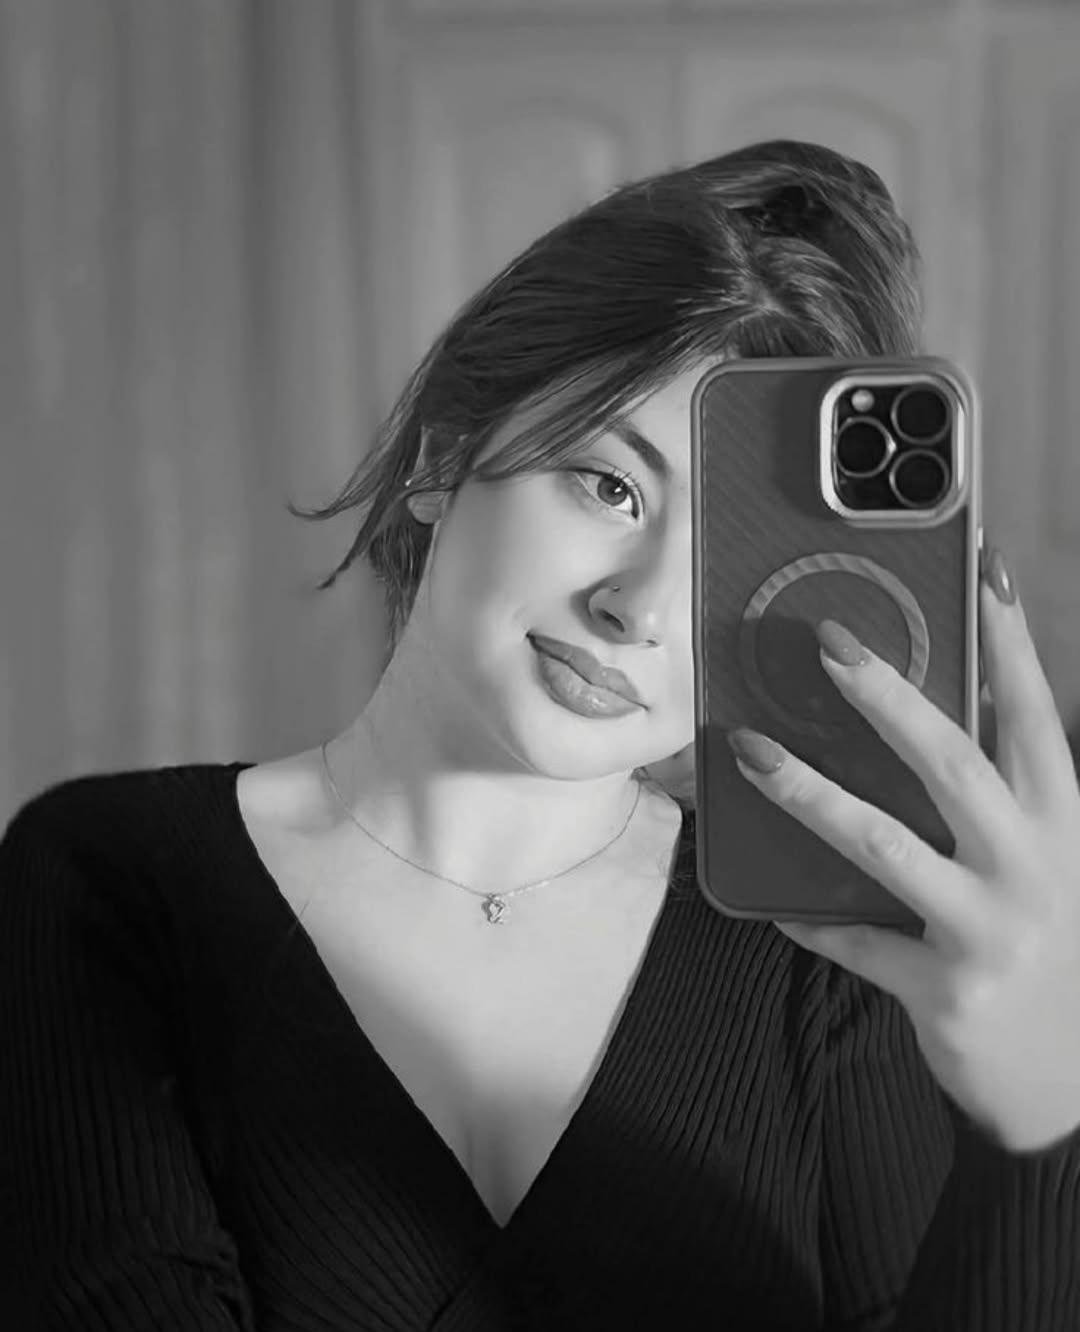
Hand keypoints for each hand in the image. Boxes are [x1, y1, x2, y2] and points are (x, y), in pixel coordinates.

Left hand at [730, 546, 1079, 1154]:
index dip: (1010, 642)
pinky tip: (769, 903)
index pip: (1034, 716)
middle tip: (828, 644)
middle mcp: (1033, 866)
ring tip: (748, 751)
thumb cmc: (1049, 947)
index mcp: (1059, 823)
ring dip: (809, 793)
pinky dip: (810, 920)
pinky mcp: (948, 990)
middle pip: (952, 762)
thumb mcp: (1043, 865)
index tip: (984, 568)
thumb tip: (908, 726)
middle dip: (887, 697)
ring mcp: (991, 930)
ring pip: (885, 845)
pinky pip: (858, 942)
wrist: (1075, 1082)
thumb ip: (994, 805)